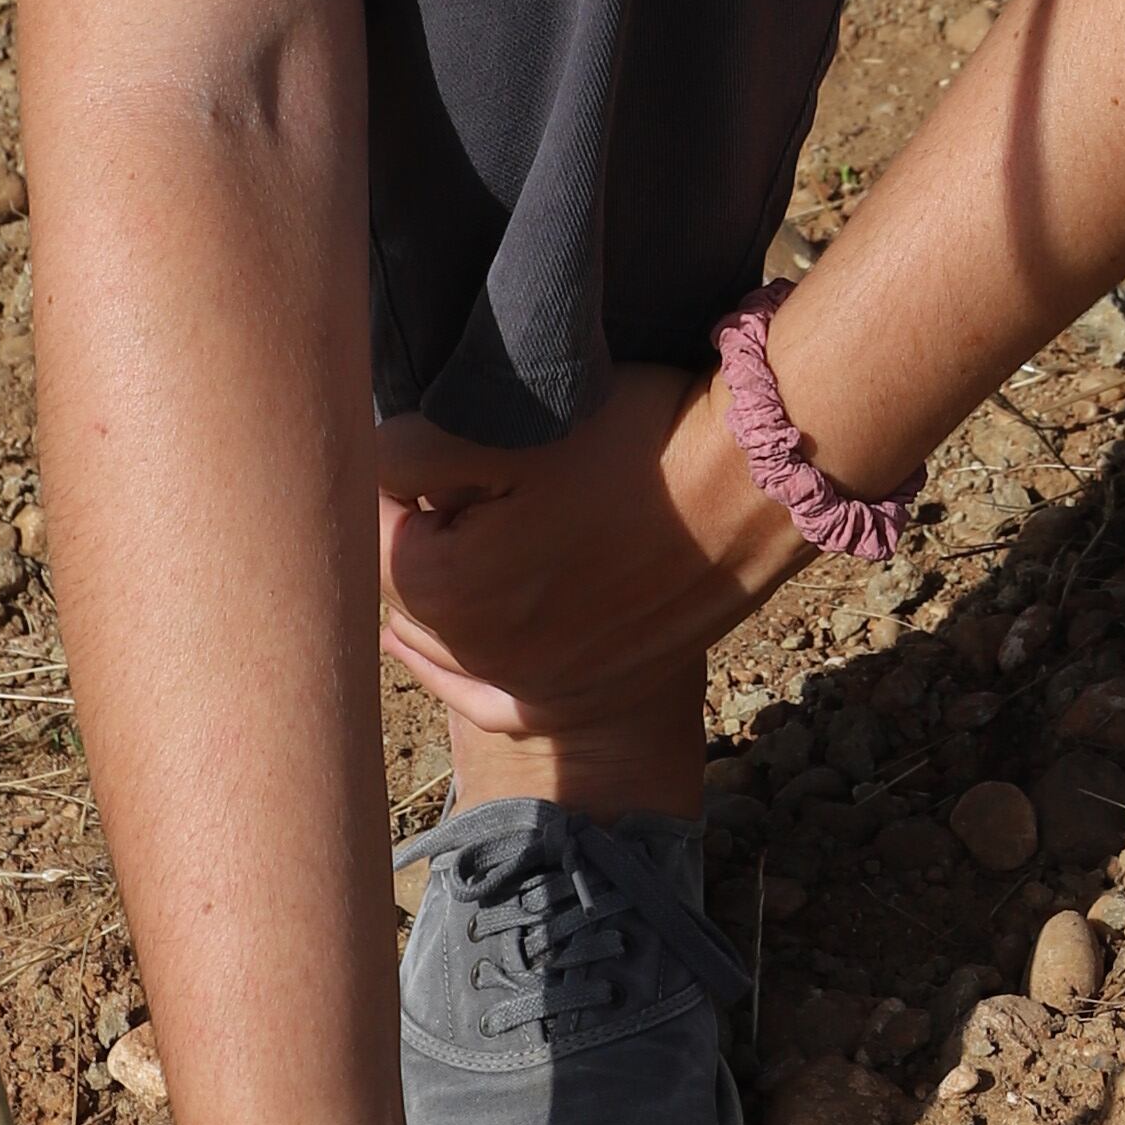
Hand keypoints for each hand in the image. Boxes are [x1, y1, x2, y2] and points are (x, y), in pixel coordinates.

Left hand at [375, 367, 790, 751]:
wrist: (754, 490)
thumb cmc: (636, 442)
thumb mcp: (507, 422)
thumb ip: (409, 450)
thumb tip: (370, 469)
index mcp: (444, 588)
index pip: (374, 529)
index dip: (395, 478)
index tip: (425, 441)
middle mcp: (477, 658)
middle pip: (407, 591)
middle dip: (414, 537)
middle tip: (444, 481)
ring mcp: (533, 688)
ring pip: (444, 643)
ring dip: (436, 596)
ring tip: (440, 541)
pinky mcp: (580, 698)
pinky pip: (491, 702)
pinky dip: (458, 673)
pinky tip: (429, 646)